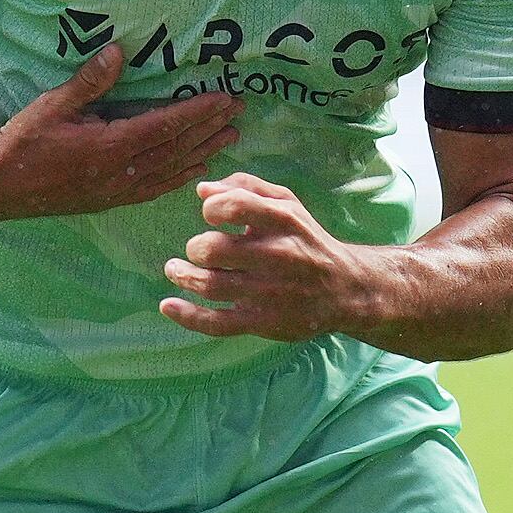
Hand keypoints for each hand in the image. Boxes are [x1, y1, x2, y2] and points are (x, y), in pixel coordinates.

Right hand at [0, 43, 239, 220]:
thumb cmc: (22, 140)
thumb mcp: (52, 105)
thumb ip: (88, 82)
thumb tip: (117, 52)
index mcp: (108, 147)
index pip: (164, 127)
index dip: (196, 113)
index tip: (223, 100)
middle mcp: (119, 173)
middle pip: (175, 149)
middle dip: (208, 130)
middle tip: (239, 113)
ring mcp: (116, 190)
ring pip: (169, 171)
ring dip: (201, 154)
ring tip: (229, 139)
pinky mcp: (109, 200)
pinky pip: (154, 189)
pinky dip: (179, 177)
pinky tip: (195, 171)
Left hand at [161, 173, 369, 342]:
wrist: (344, 289)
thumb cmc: (306, 240)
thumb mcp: (287, 205)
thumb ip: (246, 188)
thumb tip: (202, 190)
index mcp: (283, 222)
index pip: (235, 206)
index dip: (212, 208)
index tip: (211, 215)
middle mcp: (277, 256)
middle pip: (214, 249)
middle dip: (196, 247)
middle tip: (198, 250)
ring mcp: (268, 293)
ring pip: (211, 285)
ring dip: (183, 276)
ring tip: (175, 269)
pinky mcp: (262, 322)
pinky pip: (217, 323)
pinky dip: (187, 316)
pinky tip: (167, 305)